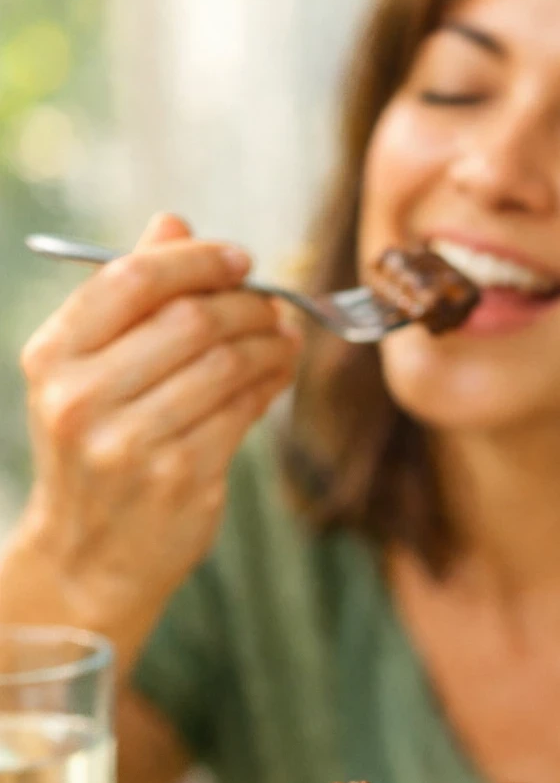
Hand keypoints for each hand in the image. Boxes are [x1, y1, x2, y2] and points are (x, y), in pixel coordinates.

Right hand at [1, 213, 301, 669]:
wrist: (85, 560)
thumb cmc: (93, 455)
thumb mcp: (85, 374)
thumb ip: (127, 298)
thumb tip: (173, 221)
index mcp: (52, 357)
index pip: (132, 279)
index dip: (197, 260)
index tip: (239, 259)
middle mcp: (82, 399)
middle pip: (189, 321)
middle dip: (245, 305)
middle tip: (271, 304)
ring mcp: (130, 444)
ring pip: (225, 366)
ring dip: (268, 344)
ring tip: (283, 338)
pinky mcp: (179, 479)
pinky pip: (242, 412)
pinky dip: (269, 383)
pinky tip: (277, 373)